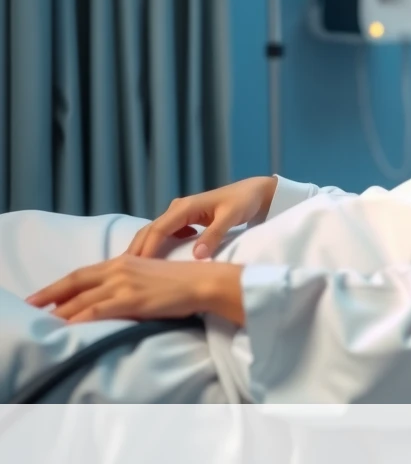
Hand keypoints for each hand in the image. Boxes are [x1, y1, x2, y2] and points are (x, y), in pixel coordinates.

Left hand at [26, 257, 245, 325]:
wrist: (204, 281)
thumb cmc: (183, 280)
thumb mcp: (150, 274)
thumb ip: (129, 280)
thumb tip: (113, 294)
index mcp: (123, 261)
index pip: (82, 274)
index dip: (58, 285)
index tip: (40, 295)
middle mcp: (120, 269)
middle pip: (75, 283)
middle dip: (49, 295)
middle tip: (29, 305)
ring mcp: (125, 284)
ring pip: (83, 299)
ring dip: (61, 311)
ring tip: (43, 322)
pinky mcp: (132, 299)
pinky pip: (98, 310)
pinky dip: (80, 318)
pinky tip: (68, 327)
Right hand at [126, 176, 277, 259]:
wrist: (255, 192)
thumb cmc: (244, 202)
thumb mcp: (231, 217)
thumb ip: (214, 235)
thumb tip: (198, 256)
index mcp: (186, 206)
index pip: (159, 229)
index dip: (147, 248)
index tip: (136, 267)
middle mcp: (178, 208)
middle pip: (150, 231)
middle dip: (137, 250)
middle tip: (122, 273)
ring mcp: (180, 213)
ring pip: (155, 232)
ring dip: (145, 249)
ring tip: (132, 271)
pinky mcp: (186, 220)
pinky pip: (166, 234)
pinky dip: (157, 246)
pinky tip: (155, 262)